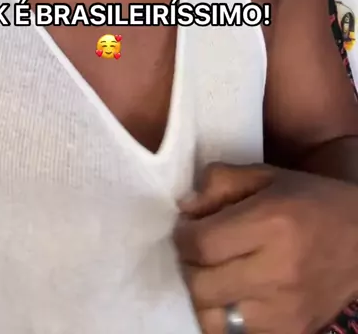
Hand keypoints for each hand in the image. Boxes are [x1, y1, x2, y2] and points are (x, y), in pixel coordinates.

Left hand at [174, 162, 357, 333]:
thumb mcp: (268, 176)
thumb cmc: (314, 201)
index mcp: (272, 224)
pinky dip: (226, 319)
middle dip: (189, 266)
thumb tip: (186, 208)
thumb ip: (222, 183)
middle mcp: (277, 271)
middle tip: (197, 253)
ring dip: (204, 298)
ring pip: (213, 320)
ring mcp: (285, 311)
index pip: (202, 244)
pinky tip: (233, 297)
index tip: (186, 228)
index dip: (183, 236)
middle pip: (202, 285)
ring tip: (212, 277)